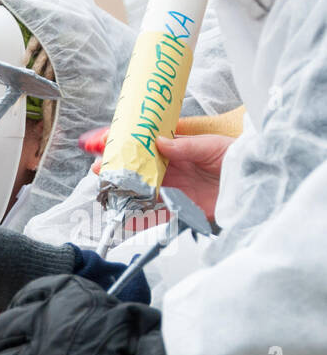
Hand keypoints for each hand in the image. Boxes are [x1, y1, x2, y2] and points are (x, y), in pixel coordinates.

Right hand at [93, 134, 231, 225]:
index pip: (144, 142)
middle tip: (99, 165)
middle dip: (116, 165)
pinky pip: (154, 211)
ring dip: (122, 187)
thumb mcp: (213, 146)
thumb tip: (158, 141)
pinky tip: (124, 214)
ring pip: (140, 187)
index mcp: (178, 147)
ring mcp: (173, 187)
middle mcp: (172, 167)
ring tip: (106, 185)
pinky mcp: (179, 206)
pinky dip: (139, 214)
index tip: (104, 140)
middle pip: (137, 166)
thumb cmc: (239, 158)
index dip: (124, 140)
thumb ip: (186, 146)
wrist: (255, 183)